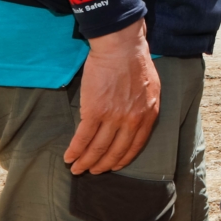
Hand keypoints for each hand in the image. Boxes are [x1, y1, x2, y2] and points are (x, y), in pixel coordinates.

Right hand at [64, 19, 160, 174]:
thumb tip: (135, 122)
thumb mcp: (151, 89)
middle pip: (116, 151)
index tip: (113, 166)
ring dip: (86, 162)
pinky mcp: (94, 111)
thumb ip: (144, 108)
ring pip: (98, 148)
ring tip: (77, 169)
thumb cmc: (136, 63)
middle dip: (102, 166)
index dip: (122, 159)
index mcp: (149, 115)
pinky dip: (75, 151)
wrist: (121, 47)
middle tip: (92, 173)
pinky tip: (69, 157)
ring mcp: (114, 117)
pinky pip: (83, 138)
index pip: (136, 146)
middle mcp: (133, 120)